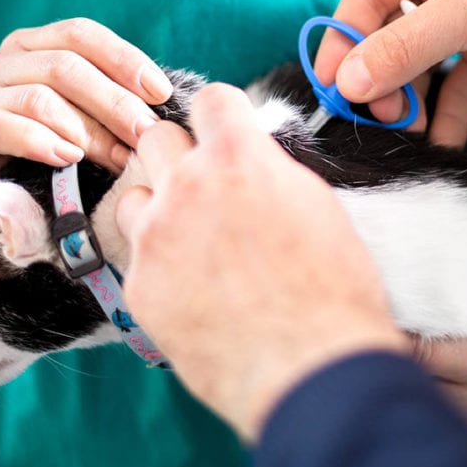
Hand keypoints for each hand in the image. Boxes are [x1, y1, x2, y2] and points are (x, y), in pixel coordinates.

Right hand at [0, 18, 172, 176]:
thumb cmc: (47, 144)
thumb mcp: (80, 112)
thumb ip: (111, 99)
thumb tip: (163, 106)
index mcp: (36, 44)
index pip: (82, 35)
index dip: (125, 60)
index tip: (162, 94)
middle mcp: (5, 59)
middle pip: (67, 66)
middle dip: (116, 102)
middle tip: (146, 135)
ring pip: (42, 98)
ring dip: (89, 131)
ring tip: (117, 158)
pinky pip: (3, 126)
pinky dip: (41, 141)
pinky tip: (69, 158)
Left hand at [115, 84, 407, 441]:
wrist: (310, 366)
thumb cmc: (333, 289)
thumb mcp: (316, 205)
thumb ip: (270, 171)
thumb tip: (252, 161)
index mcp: (237, 157)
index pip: (209, 99)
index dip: (221, 114)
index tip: (225, 130)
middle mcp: (186, 186)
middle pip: (156, 138)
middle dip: (180, 154)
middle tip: (204, 185)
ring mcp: (155, 237)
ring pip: (133, 196)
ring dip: (158, 209)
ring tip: (191, 241)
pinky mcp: (140, 286)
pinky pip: (139, 259)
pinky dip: (161, 268)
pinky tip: (194, 293)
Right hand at [315, 0, 466, 145]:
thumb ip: (405, 48)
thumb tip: (347, 82)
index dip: (345, 39)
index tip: (334, 85)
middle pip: (387, 35)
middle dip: (380, 78)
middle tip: (379, 116)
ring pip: (417, 68)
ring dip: (409, 101)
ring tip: (408, 130)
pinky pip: (453, 92)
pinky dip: (445, 117)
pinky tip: (441, 142)